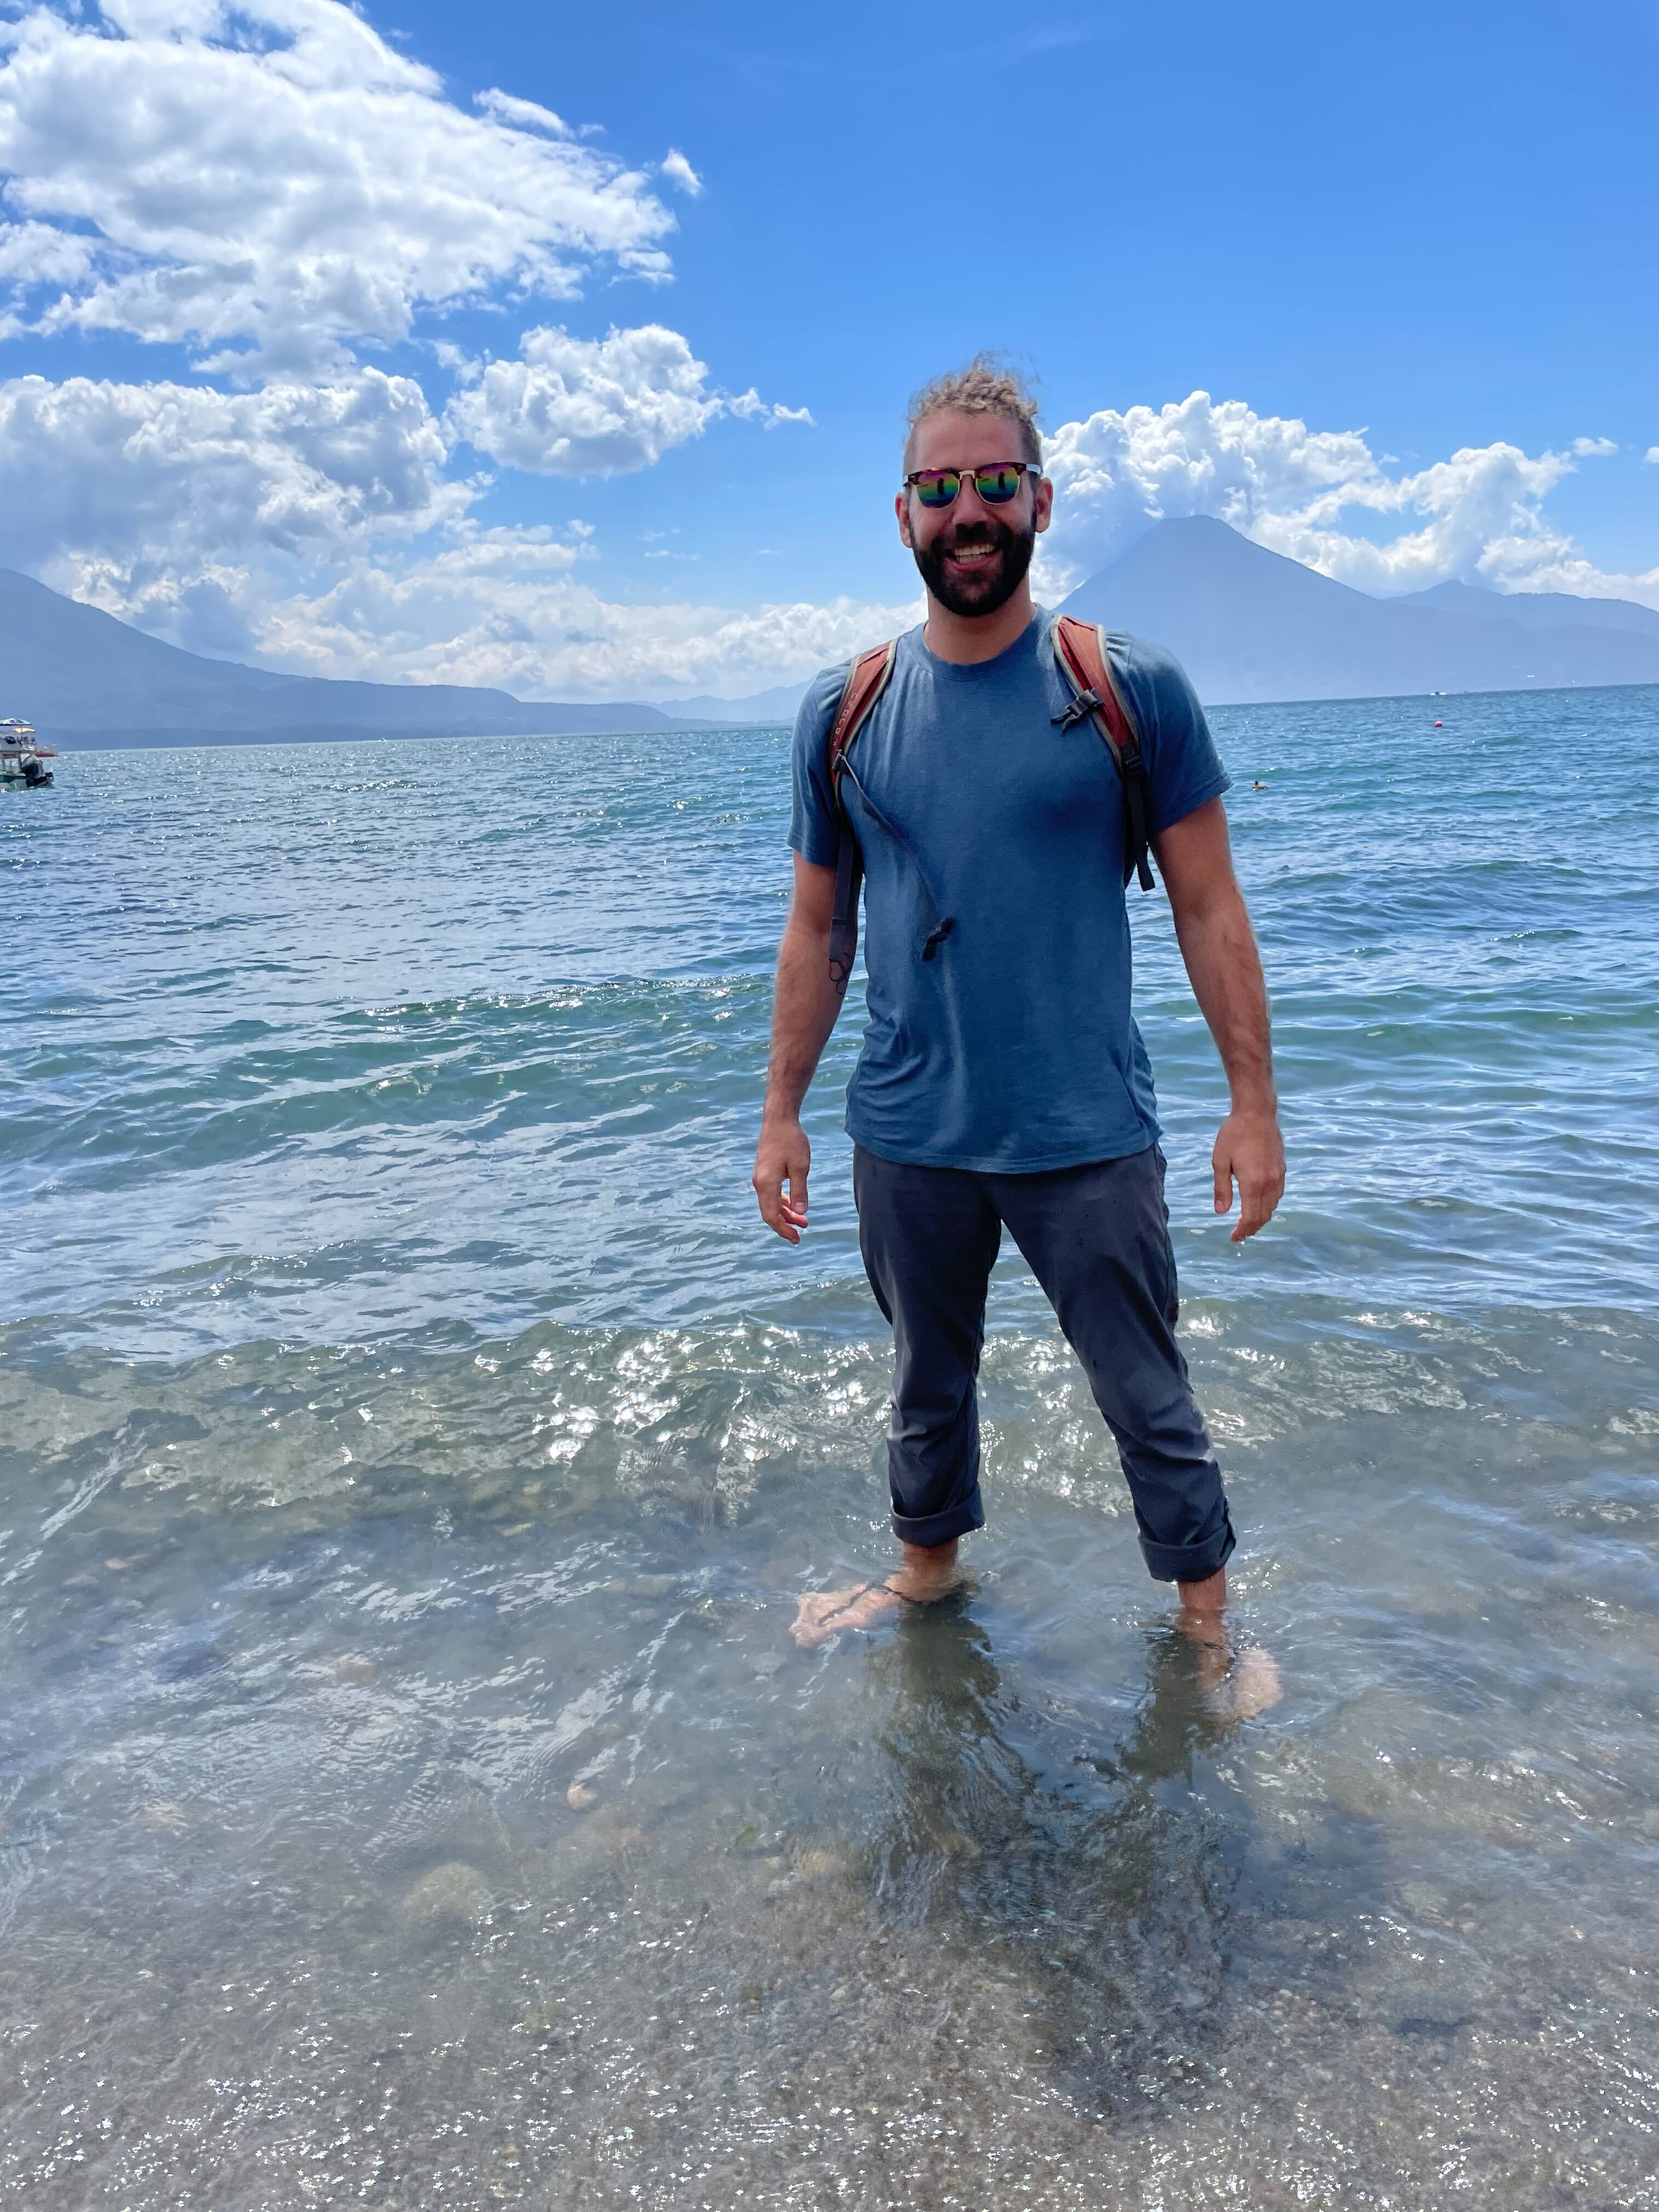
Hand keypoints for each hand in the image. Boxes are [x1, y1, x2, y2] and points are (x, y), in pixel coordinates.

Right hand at [753, 1114, 810, 1242]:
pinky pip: (772, 1194)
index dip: (783, 1229)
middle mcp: (759, 1183)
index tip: (796, 1238)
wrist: (778, 1120)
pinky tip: (795, 1206)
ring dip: (786, 1214)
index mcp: (766, 1184)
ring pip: (771, 1204)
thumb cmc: (791, 1141)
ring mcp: (760, 1178)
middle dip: (785, 1225)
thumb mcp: (800, 1167)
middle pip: (769, 1212)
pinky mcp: (764, 1173)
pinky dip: (783, 1203)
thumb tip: (801, 1213)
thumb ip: (799, 1191)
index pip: (771, 1215)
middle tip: (800, 1235)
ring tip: (803, 1222)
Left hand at [1213, 1107, 1284, 1242]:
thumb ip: (1221, 1189)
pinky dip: (1269, 1205)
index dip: (1243, 1231)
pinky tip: (1259, 1203)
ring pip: (1273, 1206)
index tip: (1234, 1238)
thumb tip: (1221, 1213)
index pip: (1250, 1217)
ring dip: (1261, 1218)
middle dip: (1251, 1228)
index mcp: (1252, 1184)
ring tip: (1248, 1222)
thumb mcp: (1220, 1162)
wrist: (1257, 1113)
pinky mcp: (1282, 1169)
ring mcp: (1278, 1176)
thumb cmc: (1234, 1134)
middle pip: (1264, 1216)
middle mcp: (1269, 1183)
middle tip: (1239, 1234)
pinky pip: (1278, 1194)